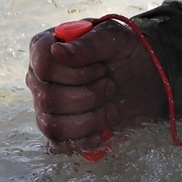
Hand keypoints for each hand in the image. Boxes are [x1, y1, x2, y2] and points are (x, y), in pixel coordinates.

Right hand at [27, 21, 165, 151]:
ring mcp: (46, 106)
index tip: (100, 68)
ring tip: (111, 107)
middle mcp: (39, 79)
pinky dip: (82, 141)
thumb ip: (88, 43)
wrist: (142, 74)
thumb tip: (57, 51)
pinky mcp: (60, 129)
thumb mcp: (112, 37)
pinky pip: (57, 144)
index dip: (75, 72)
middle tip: (110, 85)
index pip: (44, 65)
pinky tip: (102, 132)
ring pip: (51, 125)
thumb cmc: (123, 49)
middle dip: (89, 95)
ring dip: (90, 119)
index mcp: (46, 49)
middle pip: (48, 98)